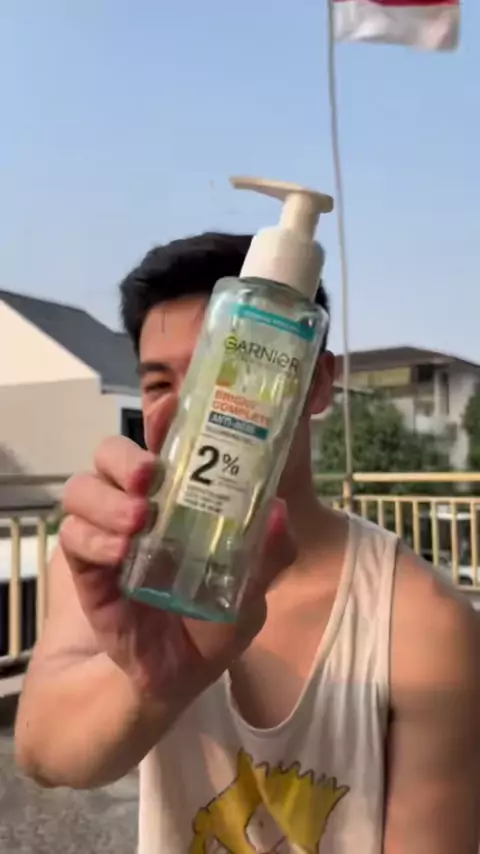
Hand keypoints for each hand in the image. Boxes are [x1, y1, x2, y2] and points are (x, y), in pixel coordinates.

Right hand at [59, 394, 295, 705]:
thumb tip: (279, 510)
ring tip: (139, 521)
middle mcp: (137, 506)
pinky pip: (72, 536)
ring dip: (107, 498)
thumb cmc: (211, 627)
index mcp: (177, 500)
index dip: (162, 420)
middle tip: (152, 476)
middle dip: (126, 457)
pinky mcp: (85, 567)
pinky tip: (121, 555)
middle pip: (109, 455)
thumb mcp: (251, 594)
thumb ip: (269, 556)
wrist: (172, 678)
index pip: (161, 445)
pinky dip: (94, 540)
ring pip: (82, 487)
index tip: (171, 408)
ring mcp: (107, 533)